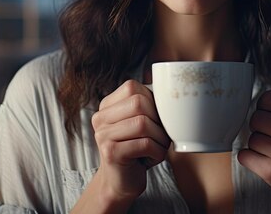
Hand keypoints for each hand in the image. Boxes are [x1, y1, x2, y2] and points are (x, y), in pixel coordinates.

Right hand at [91, 80, 170, 202]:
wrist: (122, 182)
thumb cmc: (138, 150)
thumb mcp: (141, 122)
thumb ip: (148, 104)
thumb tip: (169, 92)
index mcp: (107, 106)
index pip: (133, 88)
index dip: (152, 102)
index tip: (156, 119)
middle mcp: (100, 117)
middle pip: (138, 103)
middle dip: (158, 120)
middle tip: (160, 136)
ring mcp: (103, 135)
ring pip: (142, 123)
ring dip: (160, 138)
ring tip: (157, 147)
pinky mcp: (110, 152)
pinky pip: (145, 144)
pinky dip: (157, 152)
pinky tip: (152, 158)